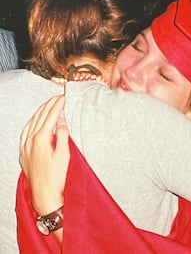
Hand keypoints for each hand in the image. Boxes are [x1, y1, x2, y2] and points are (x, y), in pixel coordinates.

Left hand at [20, 96, 69, 215]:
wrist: (45, 195)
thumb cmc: (56, 177)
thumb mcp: (64, 154)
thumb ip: (61, 135)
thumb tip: (61, 121)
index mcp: (41, 139)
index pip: (50, 116)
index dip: (58, 105)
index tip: (64, 97)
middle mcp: (30, 141)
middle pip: (40, 117)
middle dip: (50, 105)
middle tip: (58, 97)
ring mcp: (25, 147)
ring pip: (31, 122)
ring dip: (40, 111)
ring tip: (48, 105)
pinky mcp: (24, 153)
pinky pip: (26, 132)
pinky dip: (32, 122)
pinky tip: (35, 121)